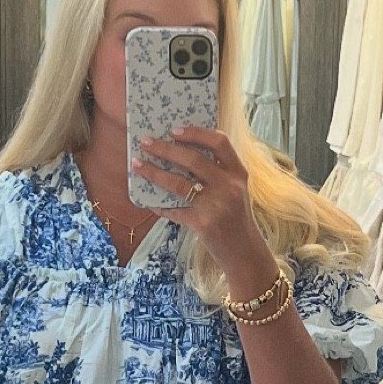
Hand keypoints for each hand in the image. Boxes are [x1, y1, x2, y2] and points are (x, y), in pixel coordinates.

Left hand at [131, 128, 279, 296]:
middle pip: (194, 159)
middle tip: (146, 142)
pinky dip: (160, 205)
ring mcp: (217, 206)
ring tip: (137, 165)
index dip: (196, 133)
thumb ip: (217, 173)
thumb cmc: (236, 219)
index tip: (175, 130)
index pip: (219, 142)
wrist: (245, 253)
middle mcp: (230, 186)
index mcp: (238, 173)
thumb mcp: (235, 191)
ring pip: (179, 183)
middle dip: (166, 149)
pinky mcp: (204, 224)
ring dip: (154, 172)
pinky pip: (175, 210)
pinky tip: (148, 202)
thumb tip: (179, 155)